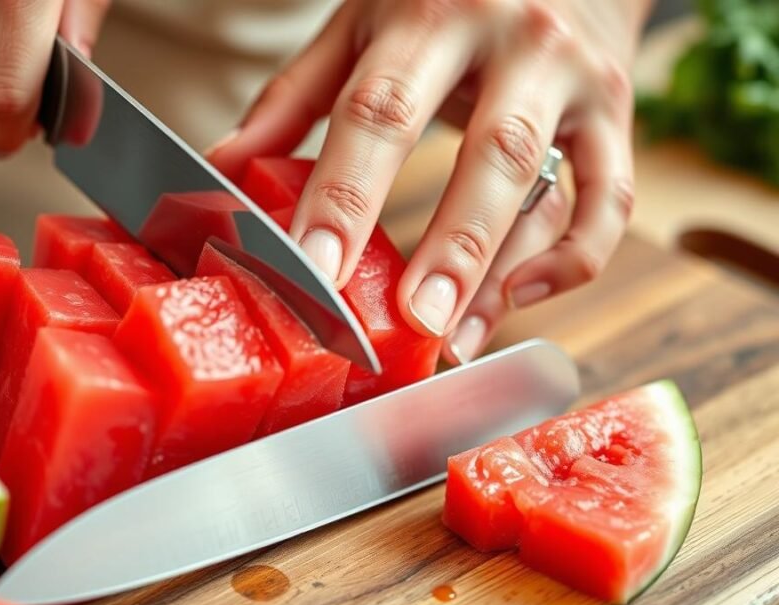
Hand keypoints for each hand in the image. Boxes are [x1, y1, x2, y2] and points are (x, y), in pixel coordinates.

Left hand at [209, 0, 649, 363]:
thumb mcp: (362, 24)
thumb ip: (296, 96)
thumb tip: (225, 168)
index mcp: (429, 14)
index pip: (380, 112)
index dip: (346, 194)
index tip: (313, 269)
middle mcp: (513, 41)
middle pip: (486, 154)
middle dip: (448, 248)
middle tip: (409, 323)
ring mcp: (573, 79)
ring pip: (548, 185)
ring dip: (501, 271)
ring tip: (452, 336)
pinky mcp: (614, 116)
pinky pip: (609, 201)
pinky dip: (573, 258)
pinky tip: (519, 296)